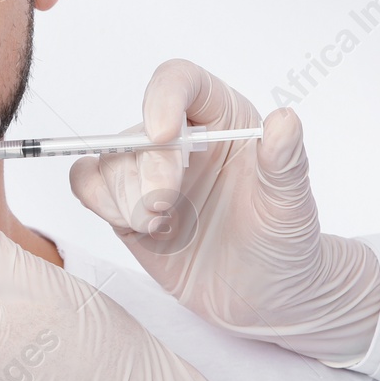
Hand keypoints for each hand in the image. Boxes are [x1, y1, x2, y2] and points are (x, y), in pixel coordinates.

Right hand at [68, 58, 379, 365]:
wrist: (265, 299)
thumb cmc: (284, 245)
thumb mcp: (291, 206)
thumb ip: (286, 162)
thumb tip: (285, 120)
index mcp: (223, 118)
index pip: (181, 81)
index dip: (164, 98)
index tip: (165, 135)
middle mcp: (181, 136)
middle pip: (138, 128)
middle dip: (147, 170)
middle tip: (166, 208)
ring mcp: (148, 170)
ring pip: (109, 159)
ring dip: (128, 196)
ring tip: (163, 226)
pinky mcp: (124, 203)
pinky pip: (88, 183)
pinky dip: (101, 201)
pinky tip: (138, 226)